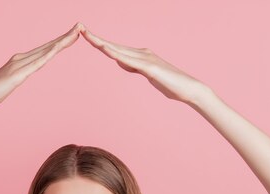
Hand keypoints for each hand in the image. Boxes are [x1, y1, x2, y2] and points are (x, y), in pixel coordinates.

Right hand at [0, 22, 83, 111]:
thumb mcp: (12, 81)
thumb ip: (20, 75)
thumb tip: (26, 73)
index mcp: (21, 60)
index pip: (45, 49)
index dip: (61, 41)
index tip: (74, 35)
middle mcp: (21, 58)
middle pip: (48, 46)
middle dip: (65, 37)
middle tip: (80, 27)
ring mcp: (19, 65)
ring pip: (45, 52)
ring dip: (61, 43)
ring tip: (75, 34)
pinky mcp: (17, 75)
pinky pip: (35, 65)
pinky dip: (47, 56)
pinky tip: (57, 50)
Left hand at [79, 26, 207, 103]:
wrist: (190, 90)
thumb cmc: (170, 84)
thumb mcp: (147, 75)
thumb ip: (134, 67)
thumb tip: (121, 62)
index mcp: (140, 56)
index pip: (115, 49)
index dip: (100, 43)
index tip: (85, 36)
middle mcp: (142, 53)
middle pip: (113, 46)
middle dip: (95, 38)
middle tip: (79, 28)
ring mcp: (146, 59)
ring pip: (119, 50)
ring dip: (102, 43)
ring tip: (87, 35)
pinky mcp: (150, 68)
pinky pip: (129, 61)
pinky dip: (116, 54)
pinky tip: (105, 50)